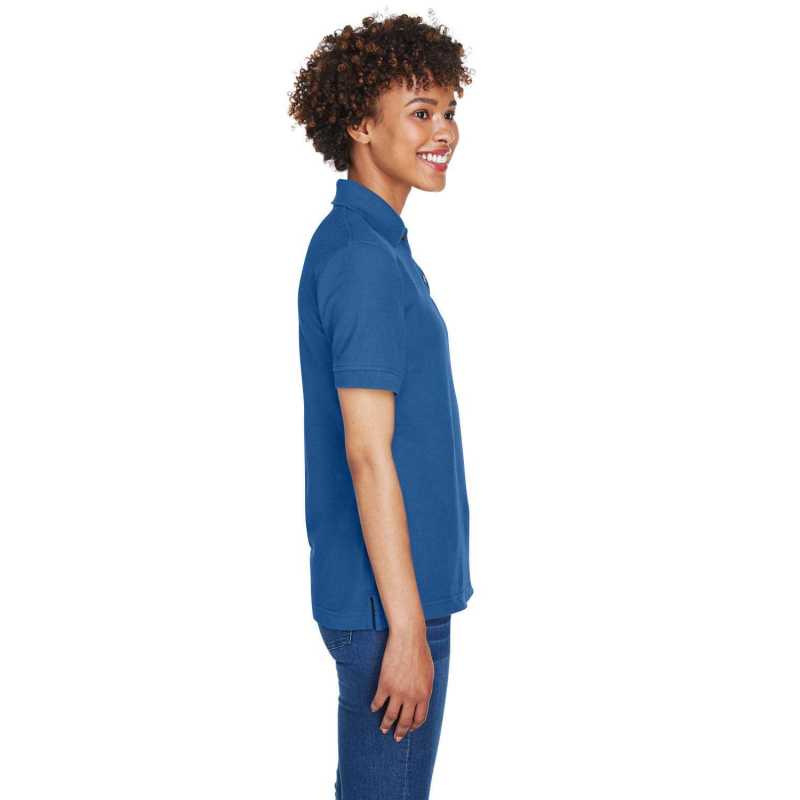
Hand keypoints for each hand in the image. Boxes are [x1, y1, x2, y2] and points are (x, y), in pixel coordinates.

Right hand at [370, 624, 433, 741]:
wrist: (408, 638)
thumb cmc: (421, 652)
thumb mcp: (429, 673)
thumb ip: (425, 688)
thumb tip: (421, 698)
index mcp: (424, 694)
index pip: (420, 718)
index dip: (414, 726)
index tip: (410, 729)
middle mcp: (411, 697)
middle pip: (405, 721)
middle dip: (400, 732)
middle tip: (396, 737)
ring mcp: (397, 692)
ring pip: (390, 715)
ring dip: (386, 724)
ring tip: (383, 729)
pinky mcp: (384, 684)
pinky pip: (378, 702)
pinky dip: (375, 707)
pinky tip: (374, 709)